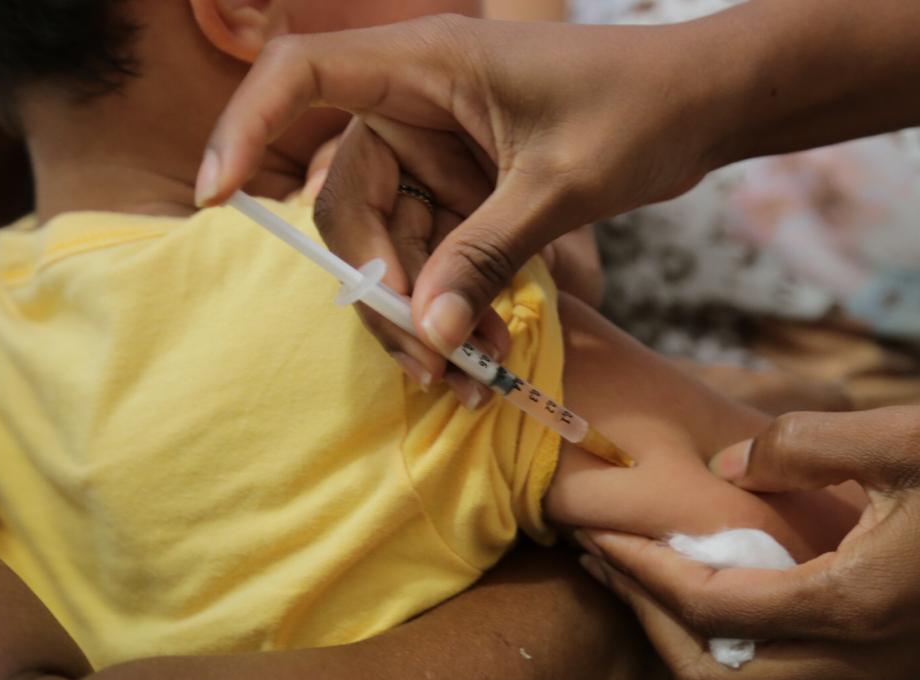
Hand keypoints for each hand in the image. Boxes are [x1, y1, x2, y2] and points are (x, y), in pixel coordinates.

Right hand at [196, 15, 721, 355]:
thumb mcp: (558, 187)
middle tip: (424, 360)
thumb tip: (424, 332)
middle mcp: (419, 105)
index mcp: (426, 65)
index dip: (245, 127)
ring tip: (472, 373)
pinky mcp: (472, 188)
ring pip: (398, 239)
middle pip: (350, 195)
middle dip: (379, 283)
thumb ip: (485, 255)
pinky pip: (442, 251)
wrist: (704, 107)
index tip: (215, 196)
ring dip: (426, 310)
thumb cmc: (639, 111)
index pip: (303, 76)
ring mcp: (444, 150)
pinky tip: (485, 353)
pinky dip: (457, 301)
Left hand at [579, 407, 919, 679]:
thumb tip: (724, 464)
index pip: (710, 604)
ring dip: (686, 650)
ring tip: (646, 584)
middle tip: (606, 563)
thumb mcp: (906, 434)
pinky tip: (722, 601)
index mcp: (856, 608)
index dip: (642, 566)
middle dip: (646, 624)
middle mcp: (862, 670)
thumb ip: (799, 444)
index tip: (599, 528)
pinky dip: (737, 658)